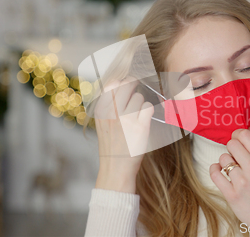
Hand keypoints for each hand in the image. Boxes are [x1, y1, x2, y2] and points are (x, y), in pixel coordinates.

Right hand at [94, 76, 153, 192]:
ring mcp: (126, 119)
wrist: (116, 168)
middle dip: (134, 85)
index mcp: (101, 110)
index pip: (112, 84)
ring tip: (136, 116)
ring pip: (139, 97)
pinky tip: (144, 119)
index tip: (126, 83)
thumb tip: (120, 83)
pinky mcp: (140, 126)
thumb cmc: (111, 144)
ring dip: (140, 103)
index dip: (122, 81)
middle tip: (137, 88)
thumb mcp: (103, 122)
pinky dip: (148, 111)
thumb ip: (109, 103)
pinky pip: (148, 107)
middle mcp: (112, 112)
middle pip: (127, 84)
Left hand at [209, 127, 249, 231]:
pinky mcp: (231, 194)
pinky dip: (215, 170)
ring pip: (223, 158)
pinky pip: (214, 173)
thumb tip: (248, 130)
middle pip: (232, 144)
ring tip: (232, 169)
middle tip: (235, 156)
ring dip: (225, 162)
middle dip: (231, 148)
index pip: (245, 135)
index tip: (237, 140)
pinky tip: (220, 172)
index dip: (238, 135)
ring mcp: (242, 182)